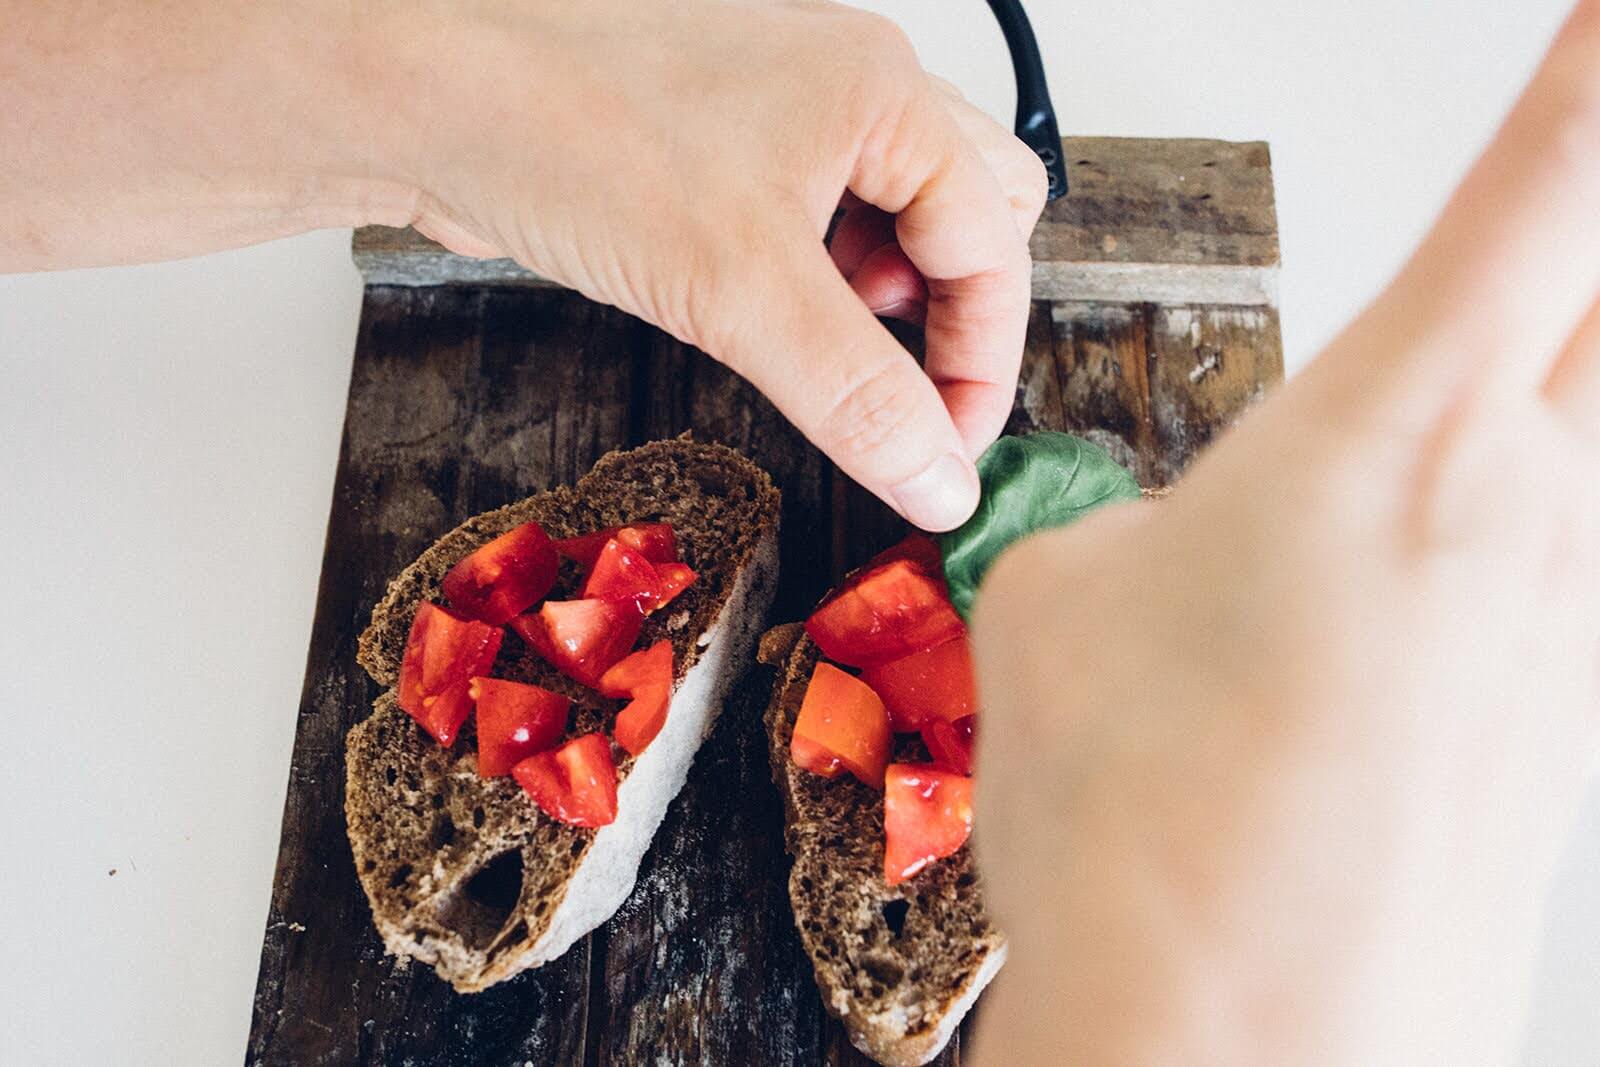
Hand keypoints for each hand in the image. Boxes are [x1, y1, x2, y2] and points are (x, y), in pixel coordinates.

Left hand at [4, 0, 1044, 530]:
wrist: (423, 95)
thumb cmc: (567, 132)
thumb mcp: (738, 287)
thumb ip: (857, 394)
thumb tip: (939, 481)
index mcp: (881, 93)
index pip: (996, 241)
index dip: (983, 359)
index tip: (948, 452)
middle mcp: (845, 93)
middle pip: (969, 216)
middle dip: (946, 315)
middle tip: (892, 390)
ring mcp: (783, 118)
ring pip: (892, 224)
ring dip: (877, 306)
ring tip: (812, 350)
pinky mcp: (724, 154)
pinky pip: (814, 227)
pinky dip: (810, 289)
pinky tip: (756, 318)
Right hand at [972, 3, 1599, 1061]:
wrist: (1237, 1057)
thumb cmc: (1149, 839)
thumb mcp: (1064, 612)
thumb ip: (1141, 530)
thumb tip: (1180, 548)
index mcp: (1392, 432)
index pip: (1552, 177)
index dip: (1595, 67)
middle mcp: (1530, 508)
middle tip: (1586, 152)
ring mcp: (1576, 624)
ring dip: (1562, 374)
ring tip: (1478, 393)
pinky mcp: (1569, 723)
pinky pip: (1572, 557)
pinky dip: (1527, 514)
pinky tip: (1429, 577)